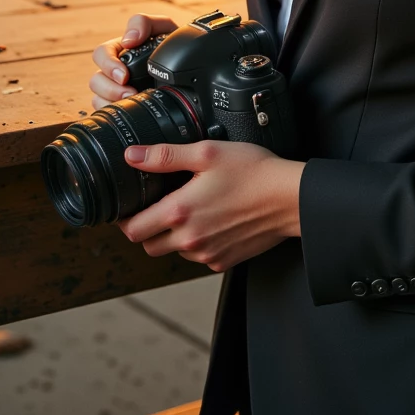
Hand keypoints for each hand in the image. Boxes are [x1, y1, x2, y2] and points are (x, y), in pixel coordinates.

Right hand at [89, 13, 177, 110]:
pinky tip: (131, 110)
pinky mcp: (121, 105)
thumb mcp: (162, 27)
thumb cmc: (172, 46)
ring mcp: (117, 89)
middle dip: (110, 88)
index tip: (124, 75)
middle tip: (130, 91)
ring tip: (133, 100)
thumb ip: (144, 23)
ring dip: (112, 100)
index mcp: (120, 51)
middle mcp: (115, 71)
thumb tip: (128, 40)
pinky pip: (107, 111)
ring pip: (98, 97)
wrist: (190, 68)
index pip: (101, 54)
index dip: (108, 65)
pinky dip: (115, 111)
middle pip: (96, 80)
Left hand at [117, 140, 304, 271]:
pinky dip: (198, 243)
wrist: (290, 198)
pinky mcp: (223, 261)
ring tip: (189, 210)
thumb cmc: (254, 172)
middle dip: (147, 229)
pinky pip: (198, 257)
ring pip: (174, 252)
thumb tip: (132, 156)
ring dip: (173, 236)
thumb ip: (165, 156)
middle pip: (149, 246)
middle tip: (157, 207)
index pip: (133, 230)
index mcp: (180, 212)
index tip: (130, 207)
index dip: (125, 219)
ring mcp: (207, 254)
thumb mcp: (207, 152)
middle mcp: (190, 239)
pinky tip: (211, 221)